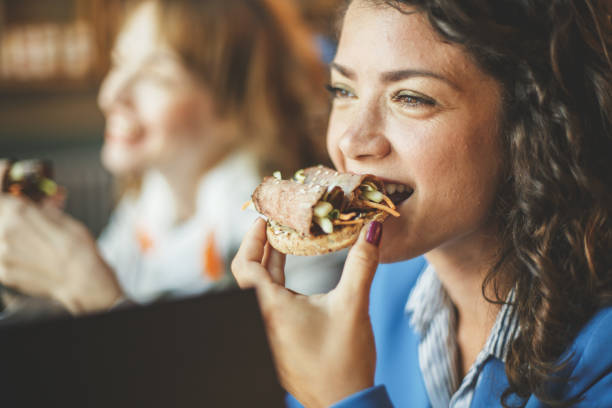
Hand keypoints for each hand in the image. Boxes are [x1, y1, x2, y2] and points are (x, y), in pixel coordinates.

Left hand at [0, 168, 122, 313]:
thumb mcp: (63, 217)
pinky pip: (1, 251)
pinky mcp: (4, 272)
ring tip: (31, 229)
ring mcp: (2, 255)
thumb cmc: (79, 250)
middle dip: (10, 203)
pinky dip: (10, 245)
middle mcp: (4, 234)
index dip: (2, 176)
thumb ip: (41, 206)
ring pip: (1, 231)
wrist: (83, 282)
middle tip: (25, 205)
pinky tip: (28, 246)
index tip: (7, 171)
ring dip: (11, 224)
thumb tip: (37, 198)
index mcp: (18, 215)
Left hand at [232, 218, 382, 406]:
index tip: (265, 219)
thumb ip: (362, 264)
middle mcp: (265, 319)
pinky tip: (291, 271)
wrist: (344, 405)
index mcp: (272, 308)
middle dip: (261, 245)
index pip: (245, 265)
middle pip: (250, 274)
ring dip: (270, 262)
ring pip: (260, 288)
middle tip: (276, 222)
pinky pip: (270, 301)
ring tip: (284, 239)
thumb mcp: (354, 306)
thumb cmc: (345, 361)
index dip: (252, 238)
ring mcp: (271, 332)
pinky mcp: (281, 340)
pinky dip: (277, 281)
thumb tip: (372, 229)